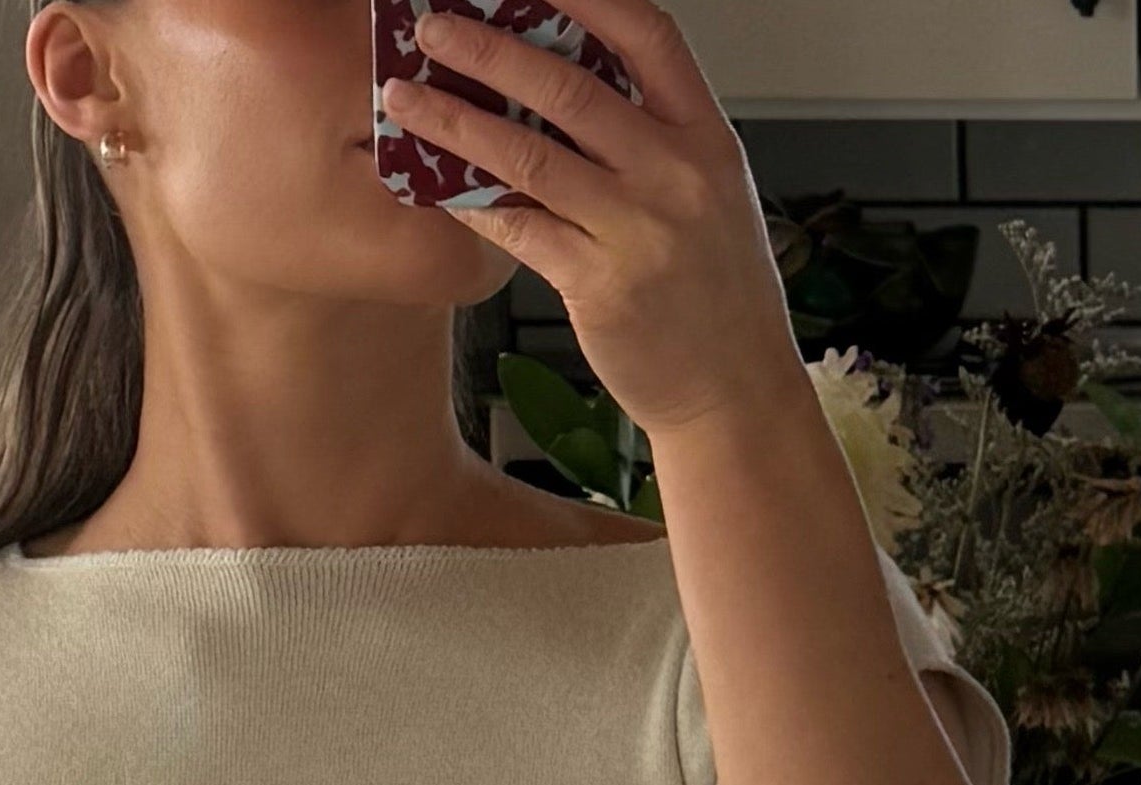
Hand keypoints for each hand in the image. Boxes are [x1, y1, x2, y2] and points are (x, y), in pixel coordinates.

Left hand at [384, 0, 806, 440]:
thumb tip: (570, 94)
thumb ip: (653, 141)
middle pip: (571, 87)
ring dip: (458, 122)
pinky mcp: (600, 286)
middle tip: (433, 26)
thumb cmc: (717, 296)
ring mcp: (639, 230)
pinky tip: (435, 184)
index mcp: (707, 136)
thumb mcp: (709, 195)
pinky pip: (521, 230)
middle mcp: (675, 172)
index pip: (649, 35)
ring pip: (532, 156)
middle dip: (491, 49)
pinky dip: (473, 202)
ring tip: (404, 99)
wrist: (735, 391)